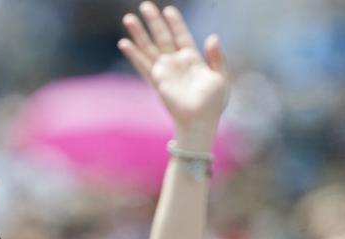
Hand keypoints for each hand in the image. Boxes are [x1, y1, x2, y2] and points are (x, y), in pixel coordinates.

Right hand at [119, 3, 227, 148]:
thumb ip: (217, 56)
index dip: (175, 23)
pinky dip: (133, 54)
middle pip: (162, 37)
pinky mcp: (157, 81)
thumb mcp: (221, 76)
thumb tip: (212, 37)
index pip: (181, 35)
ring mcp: (165, 71)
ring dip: (138, 33)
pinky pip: (143, 64)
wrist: (200, 121)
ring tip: (128, 18)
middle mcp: (175, 63)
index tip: (168, 10)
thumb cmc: (213, 103)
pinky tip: (124, 43)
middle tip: (144, 5)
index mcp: (192, 59)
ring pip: (149, 47)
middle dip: (153, 22)